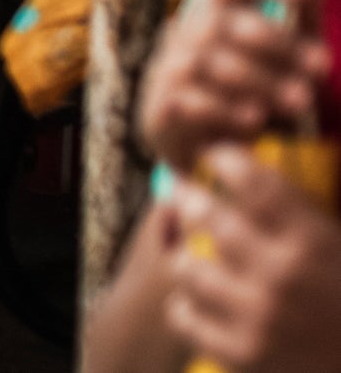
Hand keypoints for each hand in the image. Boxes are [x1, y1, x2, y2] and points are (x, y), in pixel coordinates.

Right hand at [143, 0, 327, 171]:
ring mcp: (170, 65)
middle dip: (277, 42)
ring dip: (259, 80)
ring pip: (207, 61)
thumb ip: (298, 21)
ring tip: (301, 102)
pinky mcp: (161, 104)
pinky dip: (224, 108)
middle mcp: (188, 30)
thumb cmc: (248, 88)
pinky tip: (256, 119)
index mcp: (218, 9)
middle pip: (223, 21)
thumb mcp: (281, 55)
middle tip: (323, 66)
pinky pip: (188, 99)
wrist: (199, 141)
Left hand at [166, 146, 340, 369]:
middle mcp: (282, 275)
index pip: (254, 182)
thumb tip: (242, 170)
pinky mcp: (242, 355)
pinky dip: (185, 306)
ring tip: (190, 255)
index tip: (210, 155)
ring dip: (186, 257)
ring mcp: (259, 318)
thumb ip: (294, 212)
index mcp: (312, 242)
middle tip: (181, 193)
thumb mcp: (335, 245)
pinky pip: (183, 316)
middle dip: (188, 198)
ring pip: (187, 267)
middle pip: (209, 217)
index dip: (223, 159)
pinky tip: (197, 301)